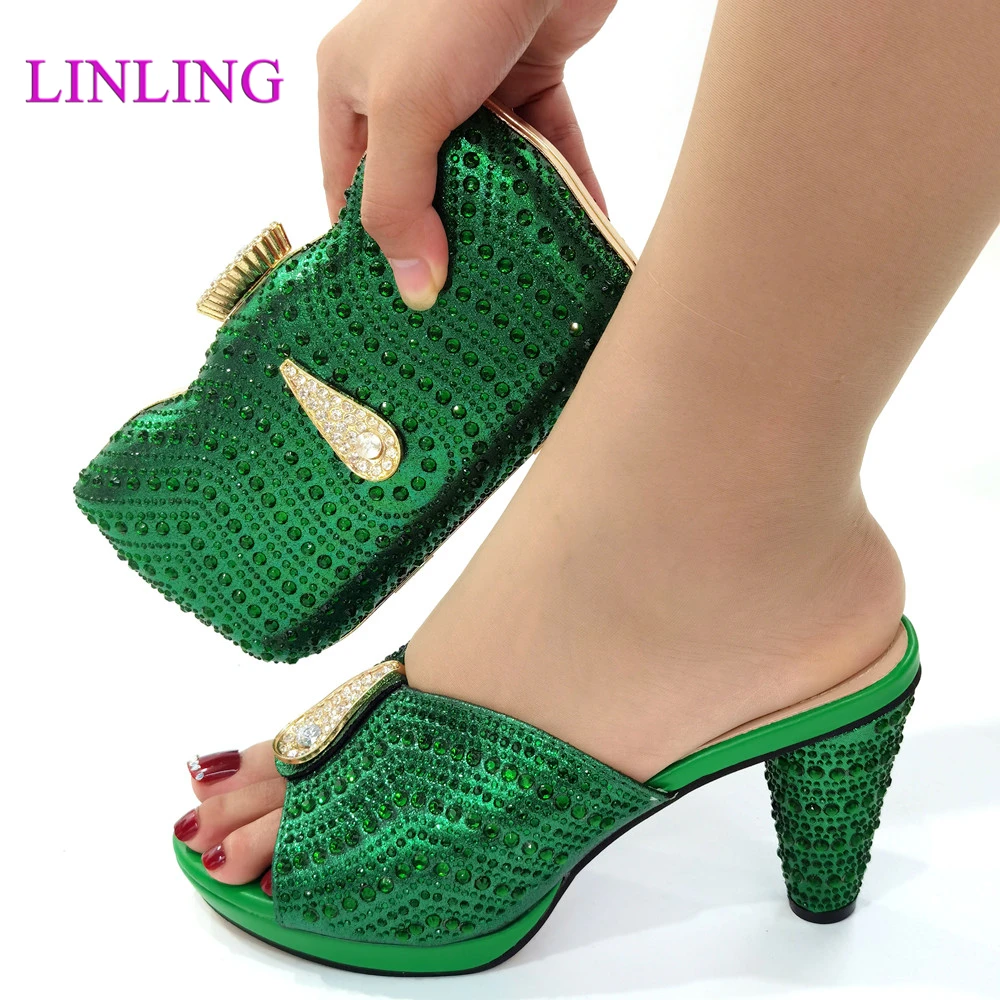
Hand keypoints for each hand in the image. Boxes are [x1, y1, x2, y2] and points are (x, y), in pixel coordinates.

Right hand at [317, 0, 616, 309]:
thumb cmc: (453, 4)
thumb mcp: (406, 111)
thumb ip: (401, 202)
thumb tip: (414, 287)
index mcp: (350, 88)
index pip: (349, 187)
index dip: (371, 246)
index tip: (398, 304)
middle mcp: (406, 88)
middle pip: (422, 188)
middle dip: (445, 244)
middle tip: (465, 306)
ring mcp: (470, 85)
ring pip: (486, 174)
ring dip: (507, 223)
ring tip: (523, 284)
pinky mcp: (528, 77)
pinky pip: (542, 148)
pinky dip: (559, 188)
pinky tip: (576, 237)